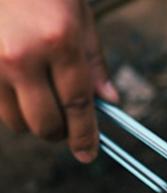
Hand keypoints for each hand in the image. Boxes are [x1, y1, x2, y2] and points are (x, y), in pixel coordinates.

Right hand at [0, 0, 117, 162]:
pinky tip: (19, 90)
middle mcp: (23, 56)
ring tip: (41, 104)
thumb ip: (94, 64)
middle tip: (66, 127)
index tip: (88, 154)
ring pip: (16, 121)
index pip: (77, 107)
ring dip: (32, 122)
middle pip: (46, 123)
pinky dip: (10, 107)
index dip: (84, 136)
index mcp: (59, 44)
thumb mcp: (80, 18)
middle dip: (60, 133)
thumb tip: (110, 103)